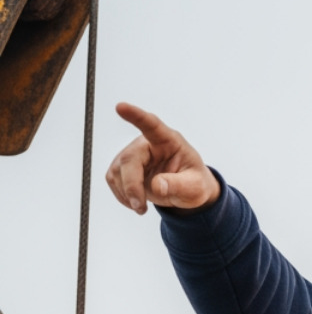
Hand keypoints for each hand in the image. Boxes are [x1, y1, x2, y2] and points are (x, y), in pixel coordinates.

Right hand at [105, 103, 220, 214]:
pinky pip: (113, 180)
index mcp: (169, 141)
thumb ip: (178, 185)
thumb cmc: (194, 182)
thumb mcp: (195, 187)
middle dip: (132, 185)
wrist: (187, 190)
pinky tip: (136, 202)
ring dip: (127, 193)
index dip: (136, 116)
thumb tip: (157, 186)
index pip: (152, 125)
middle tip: (141, 207)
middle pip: (129, 159)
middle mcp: (147, 144)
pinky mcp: (122, 167)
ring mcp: (133, 154)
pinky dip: (122, 195)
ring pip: (117, 171)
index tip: (121, 107)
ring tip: (143, 207)